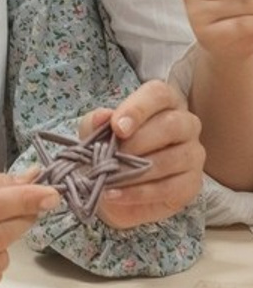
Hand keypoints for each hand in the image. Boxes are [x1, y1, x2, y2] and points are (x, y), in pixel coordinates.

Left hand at [78, 80, 203, 227]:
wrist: (113, 185)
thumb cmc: (109, 147)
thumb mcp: (94, 131)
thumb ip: (96, 122)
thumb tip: (102, 117)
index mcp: (163, 102)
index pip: (159, 94)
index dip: (137, 108)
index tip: (117, 127)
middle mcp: (185, 124)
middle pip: (171, 125)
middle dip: (138, 141)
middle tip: (112, 155)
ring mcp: (193, 154)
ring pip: (173, 158)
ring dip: (136, 170)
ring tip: (109, 177)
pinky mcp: (191, 183)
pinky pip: (169, 188)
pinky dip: (139, 192)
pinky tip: (115, 193)